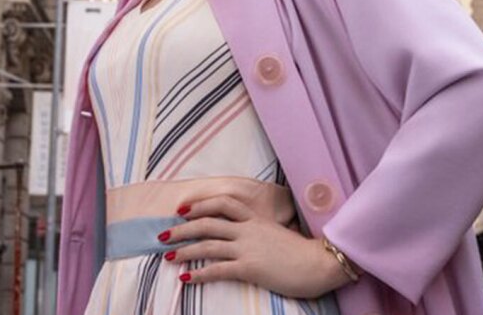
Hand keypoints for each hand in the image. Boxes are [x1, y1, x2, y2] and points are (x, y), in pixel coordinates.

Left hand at [161, 194, 353, 298]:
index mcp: (256, 219)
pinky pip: (218, 269)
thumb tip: (247, 235)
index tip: (183, 209)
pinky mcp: (250, 267)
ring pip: (208, 245)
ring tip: (167, 257)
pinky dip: (199, 274)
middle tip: (162, 234)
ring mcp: (248, 248)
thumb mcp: (278, 234)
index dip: (200, 204)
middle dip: (181, 229)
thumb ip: (260, 232)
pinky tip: (185, 279)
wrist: (320, 263)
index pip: (223, 203)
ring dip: (184, 251)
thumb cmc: (302, 252)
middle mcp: (249, 230)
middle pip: (207, 223)